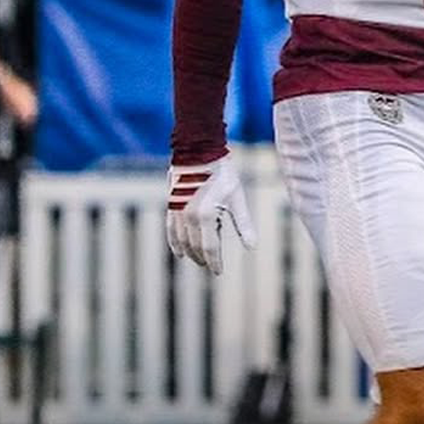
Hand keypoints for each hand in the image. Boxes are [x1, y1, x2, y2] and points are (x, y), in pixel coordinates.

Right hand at [166, 154, 255, 274]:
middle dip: (203, 259)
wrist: (199, 152)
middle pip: (195, 247)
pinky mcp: (171, 205)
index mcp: (206, 216)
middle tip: (211, 266)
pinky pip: (171, 230)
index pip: (209, 248)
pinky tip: (179, 252)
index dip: (215, 262)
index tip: (219, 272)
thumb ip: (243, 224)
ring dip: (190, 253)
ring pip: (182, 241)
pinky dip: (175, 243)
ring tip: (199, 260)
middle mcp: (189, 217)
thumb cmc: (222, 174)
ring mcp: (177, 212)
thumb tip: (252, 247)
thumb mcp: (237, 198)